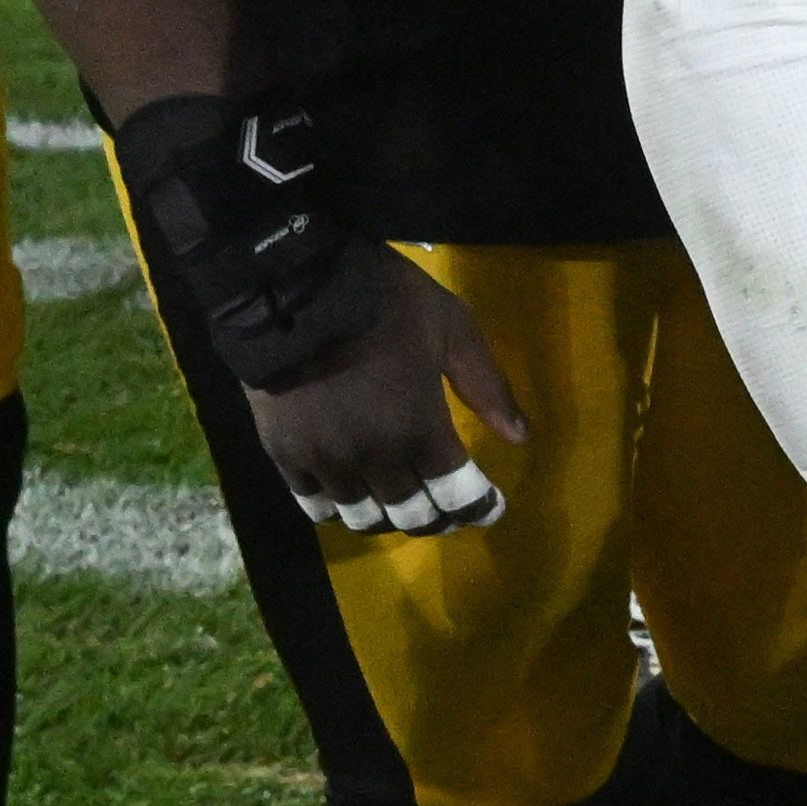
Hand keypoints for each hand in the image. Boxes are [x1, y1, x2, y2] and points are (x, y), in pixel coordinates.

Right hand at [240, 259, 526, 537]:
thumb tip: (521, 439)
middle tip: (445, 509)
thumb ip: (486, 386)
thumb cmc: (384, 302)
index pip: (458, 496)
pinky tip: (348, 496)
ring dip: (388, 518)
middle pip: (412, 516)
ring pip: (362, 519)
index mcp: (421, 429)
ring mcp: (326, 462)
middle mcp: (376, 459)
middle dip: (437, 518)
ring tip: (397, 505)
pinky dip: (337, 509)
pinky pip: (314, 505)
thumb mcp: (451, 328)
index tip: (489, 507)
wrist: (293, 286)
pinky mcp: (284, 456)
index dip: (479, 508)